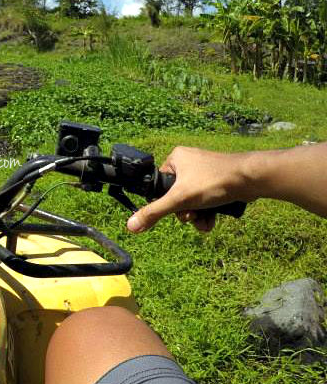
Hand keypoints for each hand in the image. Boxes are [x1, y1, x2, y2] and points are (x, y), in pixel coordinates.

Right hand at [127, 147, 252, 232]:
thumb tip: (131, 225)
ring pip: (193, 200)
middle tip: (192, 216)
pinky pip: (206, 200)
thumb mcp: (180, 199)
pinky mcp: (219, 182)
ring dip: (197, 216)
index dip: (166, 203)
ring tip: (204, 222)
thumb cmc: (215, 181)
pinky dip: (208, 213)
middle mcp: (189, 162)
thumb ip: (155, 212)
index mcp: (176, 158)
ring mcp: (205, 172)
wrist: (253, 179)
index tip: (175, 211)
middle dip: (185, 212)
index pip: (160, 185)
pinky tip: (212, 221)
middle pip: (177, 196)